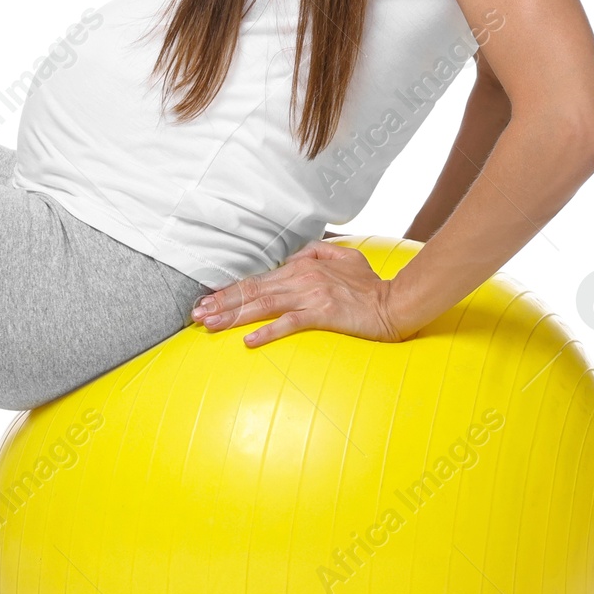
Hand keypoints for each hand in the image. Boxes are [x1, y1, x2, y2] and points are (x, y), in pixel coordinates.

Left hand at [190, 241, 410, 346]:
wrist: (396, 303)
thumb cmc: (370, 285)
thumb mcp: (344, 257)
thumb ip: (317, 252)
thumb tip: (293, 255)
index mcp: (302, 266)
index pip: (257, 279)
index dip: (230, 290)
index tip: (207, 300)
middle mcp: (301, 278)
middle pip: (253, 291)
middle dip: (221, 303)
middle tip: (196, 314)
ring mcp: (311, 296)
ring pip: (263, 305)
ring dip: (233, 316)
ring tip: (210, 324)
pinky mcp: (323, 314)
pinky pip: (289, 324)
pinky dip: (267, 332)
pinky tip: (248, 341)